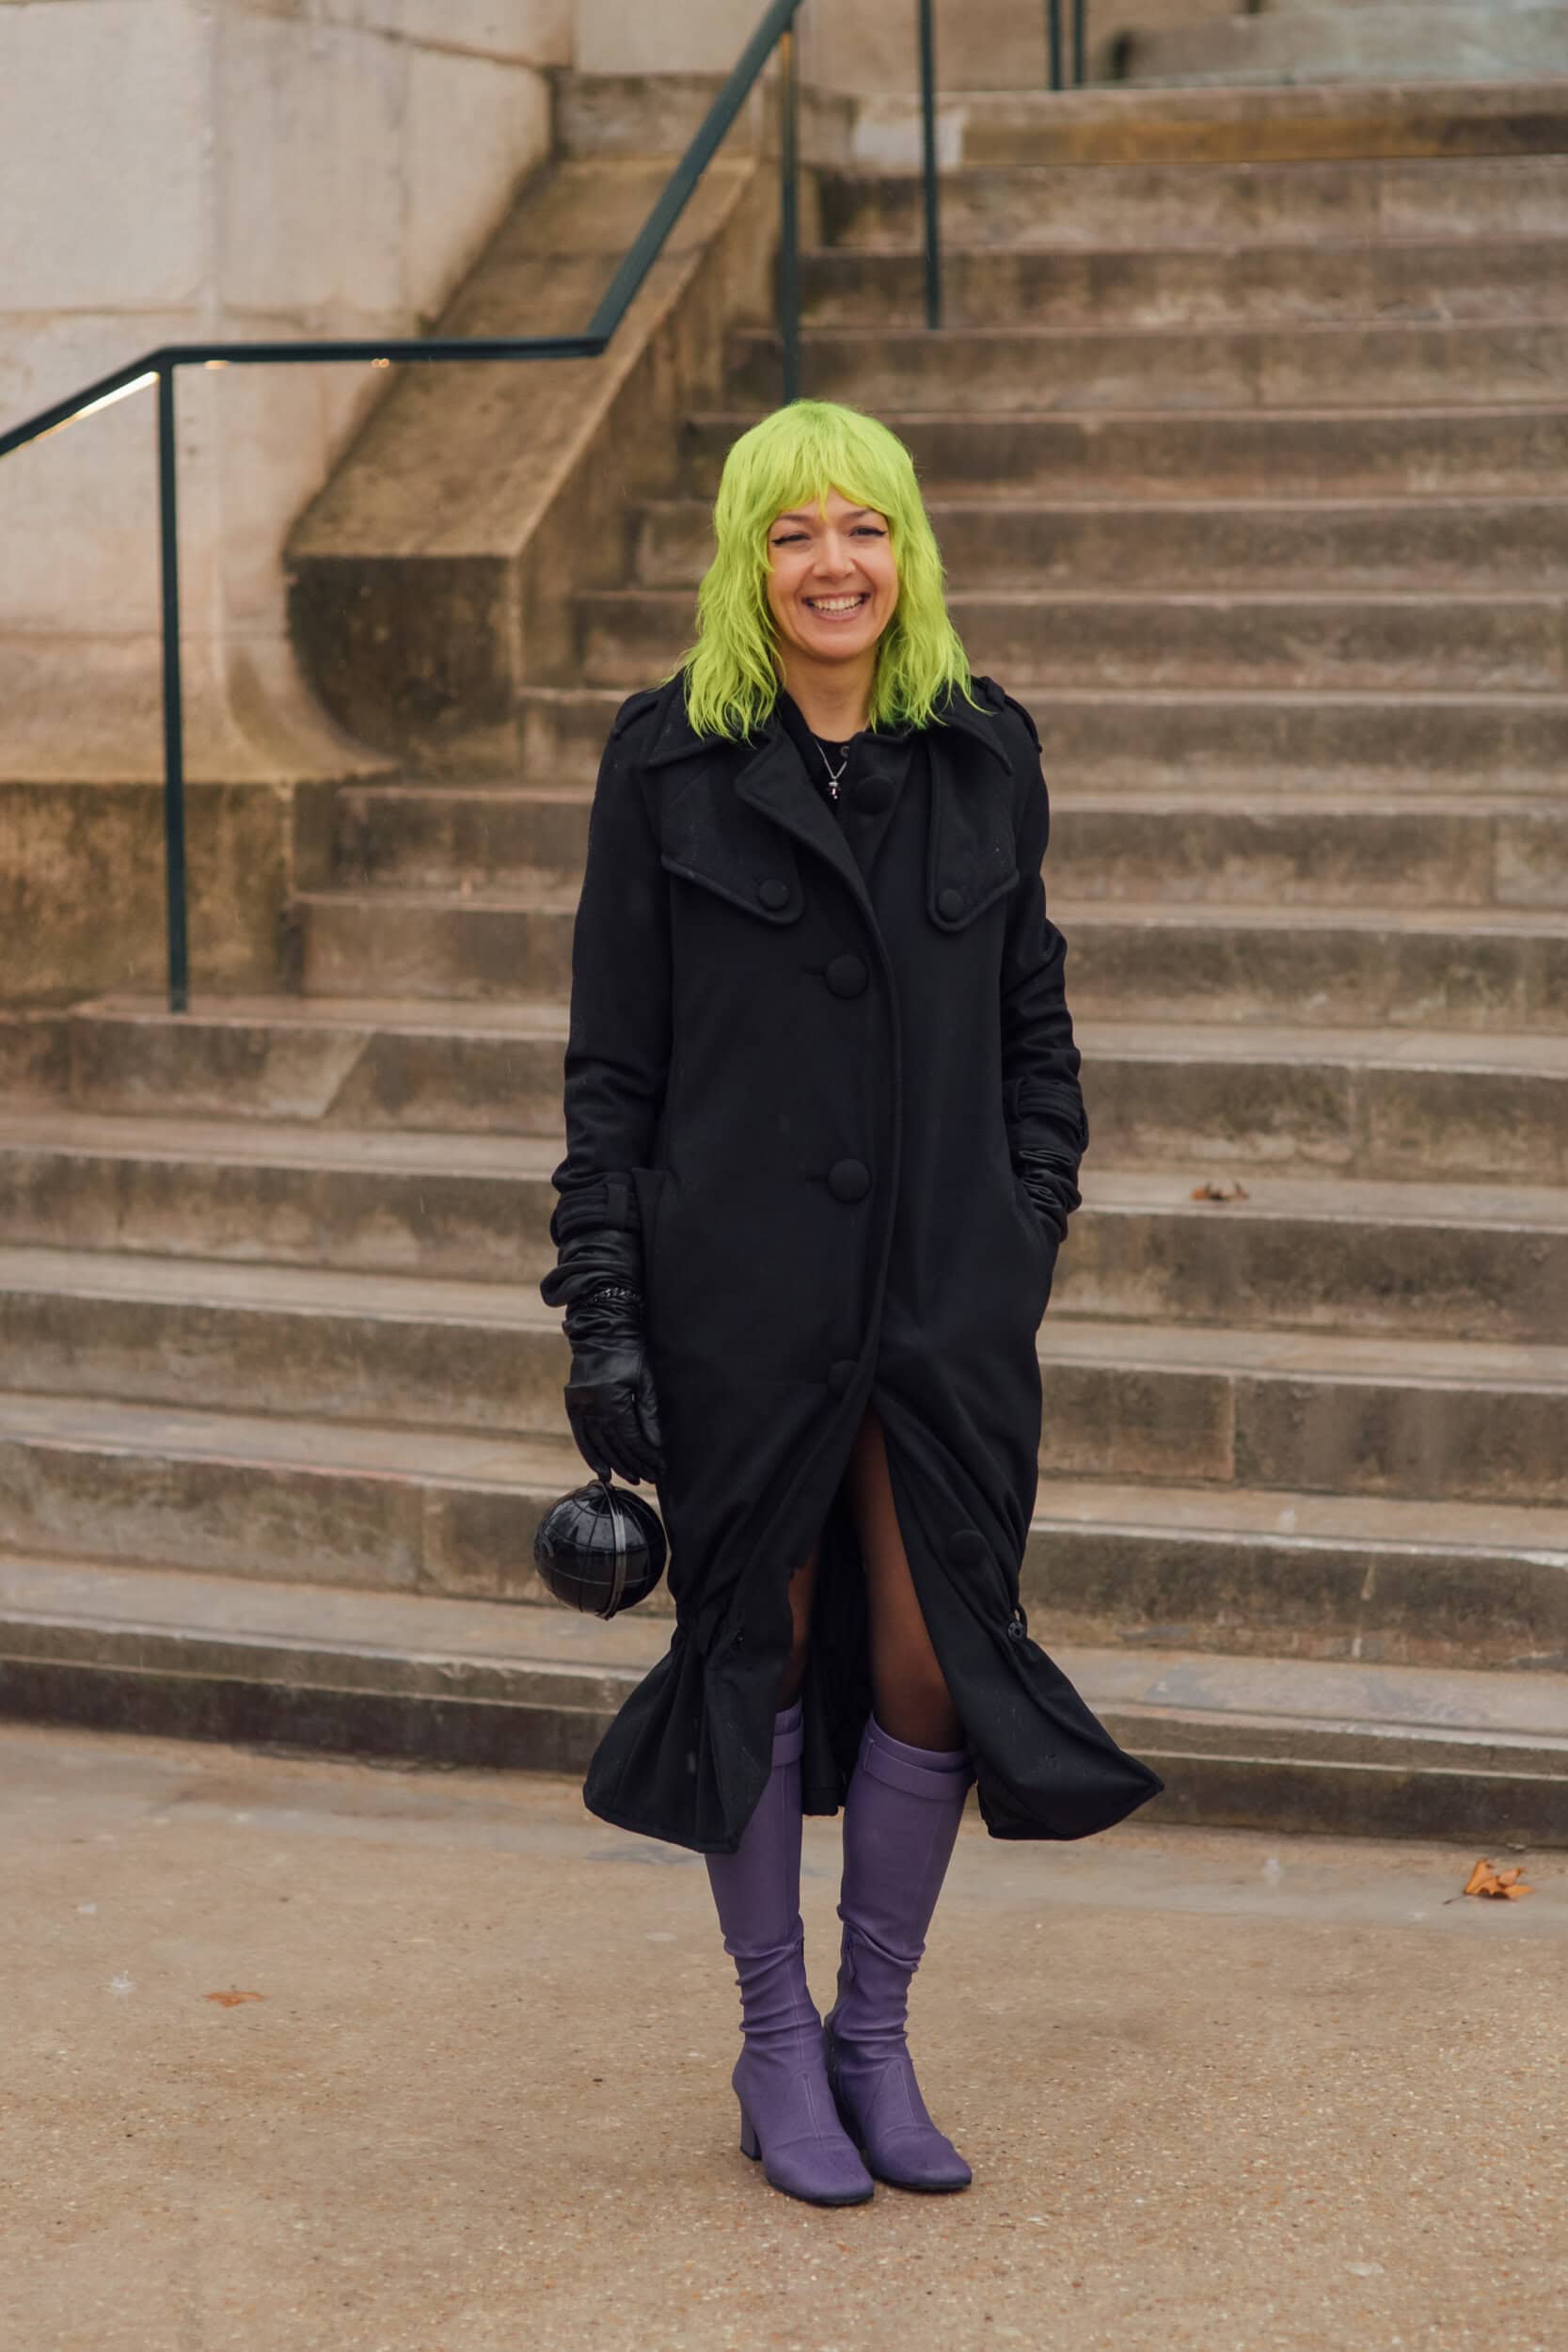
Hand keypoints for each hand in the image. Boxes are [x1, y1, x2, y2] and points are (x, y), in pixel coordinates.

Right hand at [561, 1284, 664, 1484]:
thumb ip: (649, 1414)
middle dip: (634, 1463)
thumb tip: (656, 1445)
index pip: (630, 1436)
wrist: (601, 1330)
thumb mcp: (645, 1380)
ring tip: (631, 1478)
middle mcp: (591, 1405)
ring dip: (615, 1463)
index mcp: (610, 1398)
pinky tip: (601, 1470)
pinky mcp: (573, 1404)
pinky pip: (581, 1435)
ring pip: (598, 1444)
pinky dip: (590, 1454)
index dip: (645, 1455)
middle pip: (614, 1444)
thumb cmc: (629, 1351)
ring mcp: (579, 1405)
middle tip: (649, 1478)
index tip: (659, 1468)